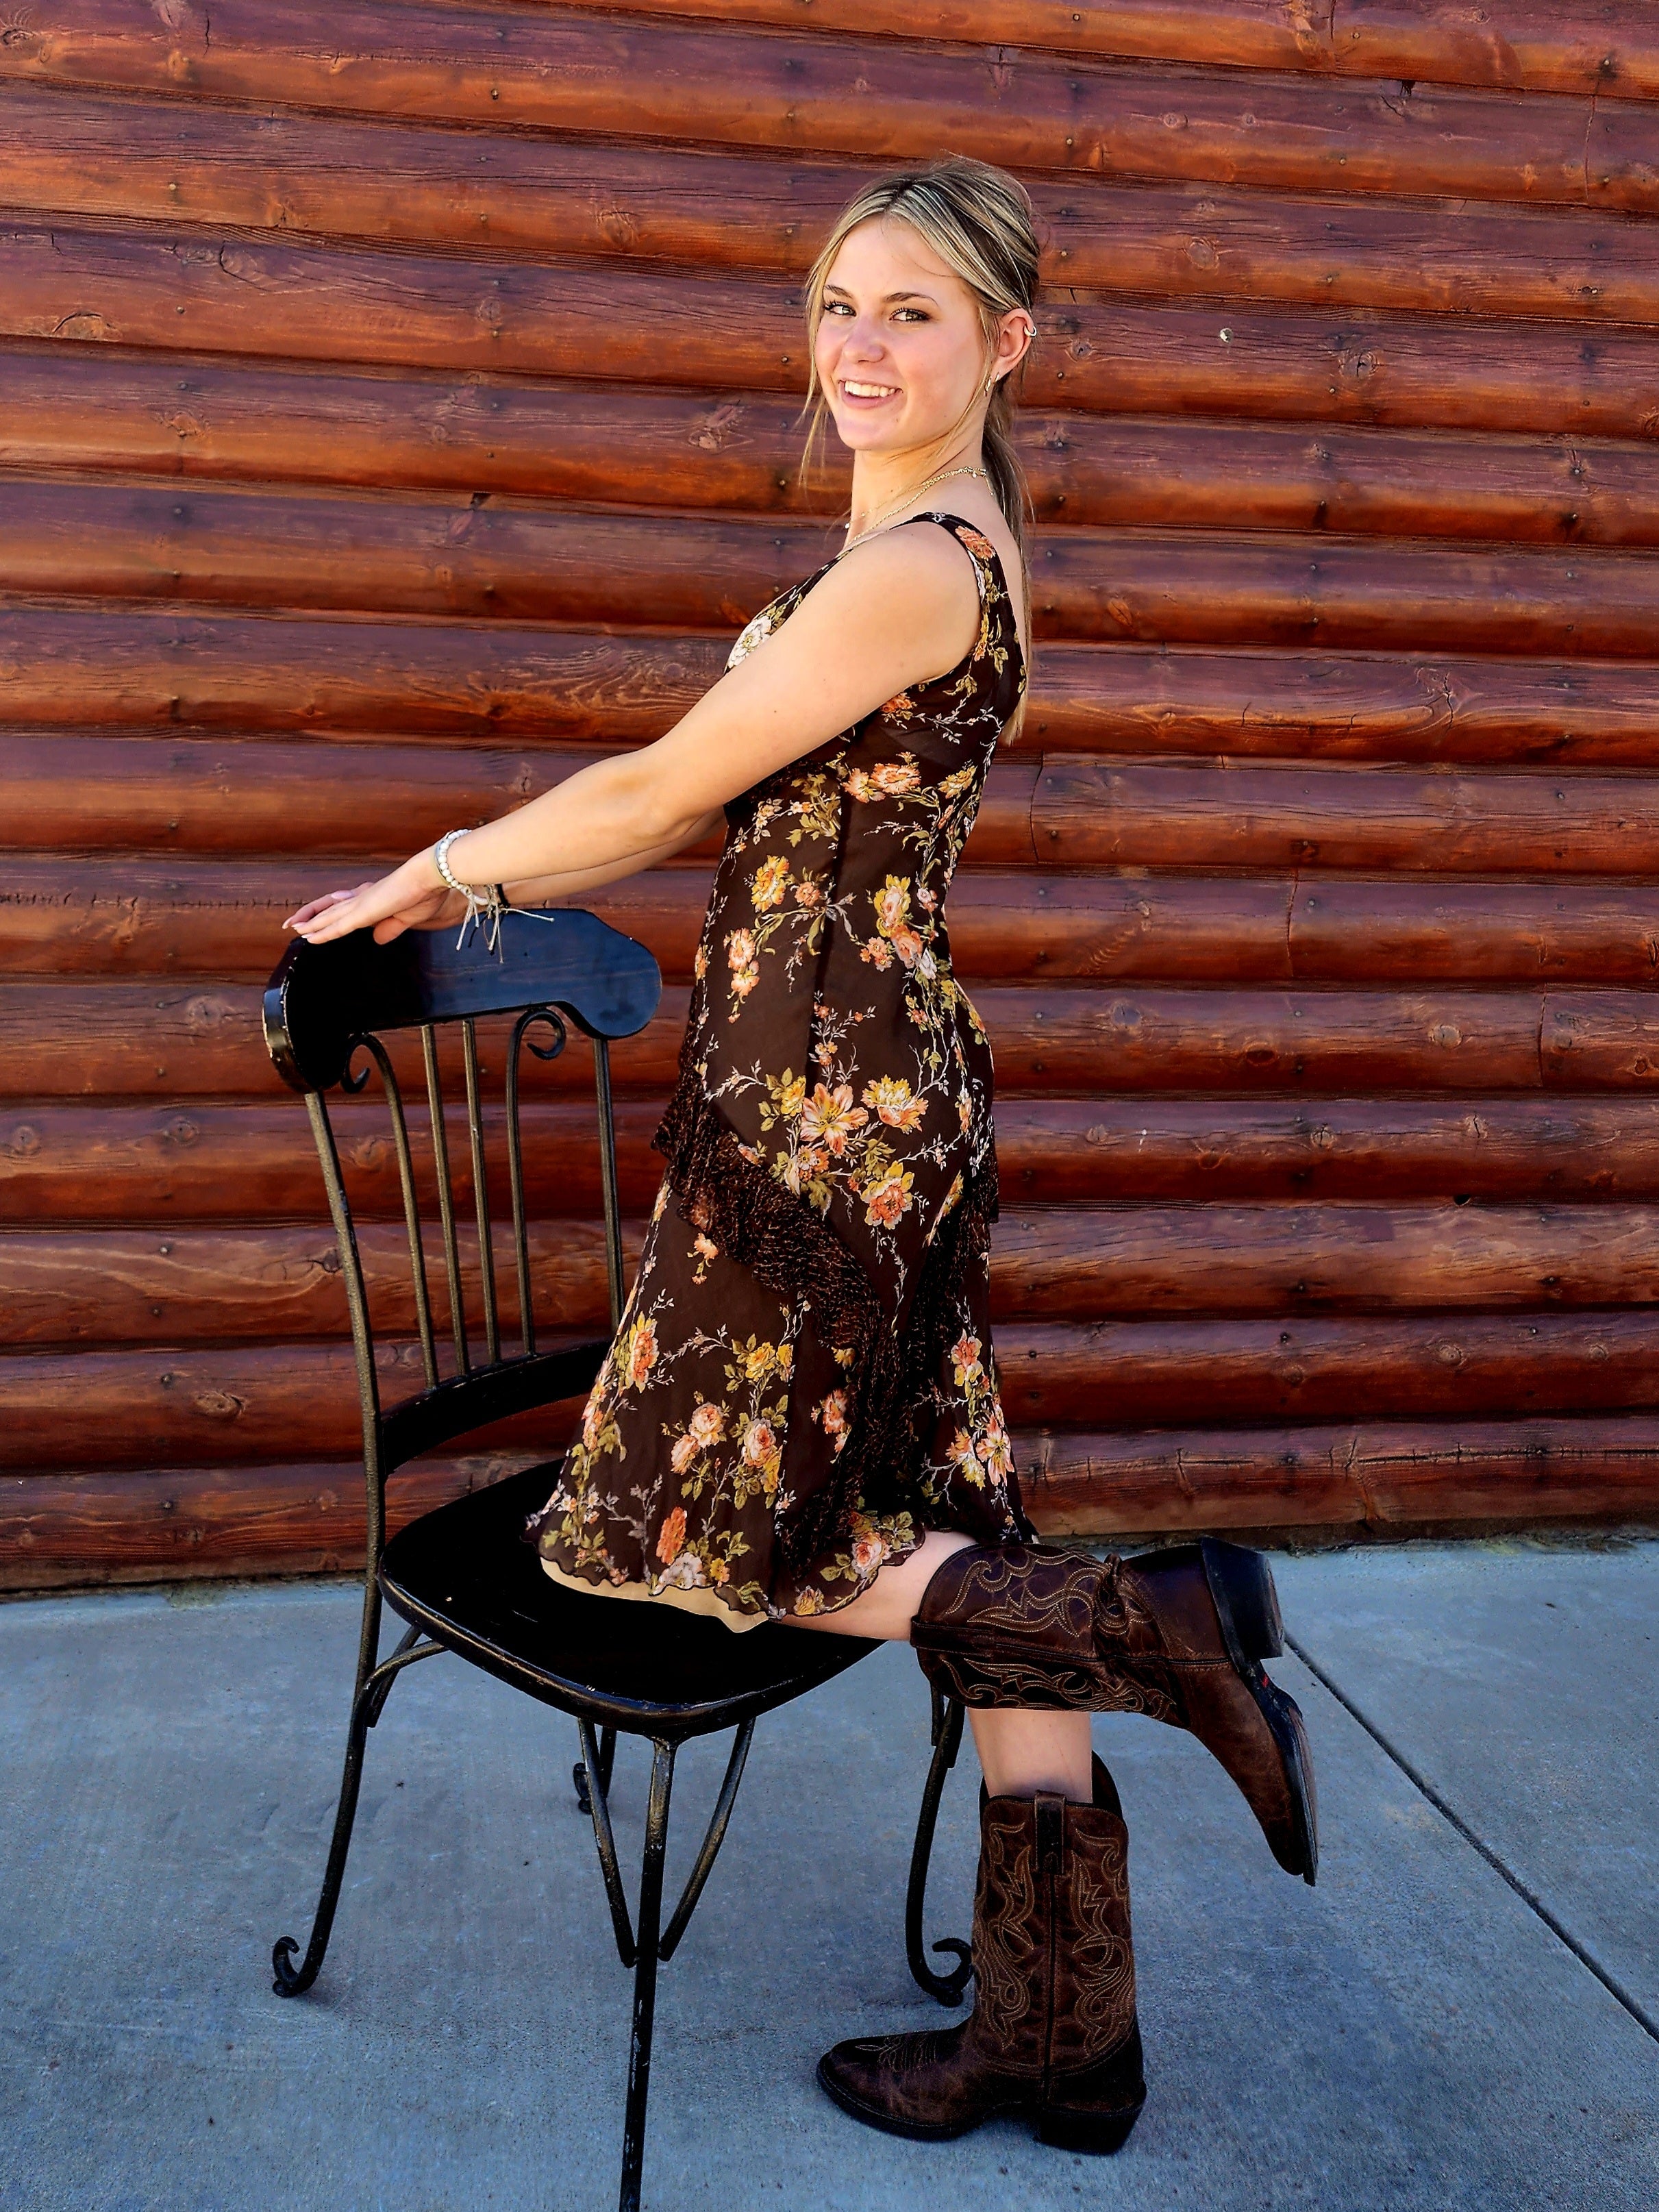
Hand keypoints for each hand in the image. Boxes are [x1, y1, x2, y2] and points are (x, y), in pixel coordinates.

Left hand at [284, 853, 458, 945]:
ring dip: (309, 923)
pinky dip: (322, 931)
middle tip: (290, 924)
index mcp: (373, 900)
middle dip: (310, 917)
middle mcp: (362, 900)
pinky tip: (309, 936)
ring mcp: (361, 905)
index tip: (315, 922)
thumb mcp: (406, 918)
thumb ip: (390, 928)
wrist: (430, 878)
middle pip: (329, 910)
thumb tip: (378, 939)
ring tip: (292, 928)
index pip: (344, 910)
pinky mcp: (363, 912)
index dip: (328, 916)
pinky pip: (337, 925)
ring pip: (328, 917)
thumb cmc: (425, 893)